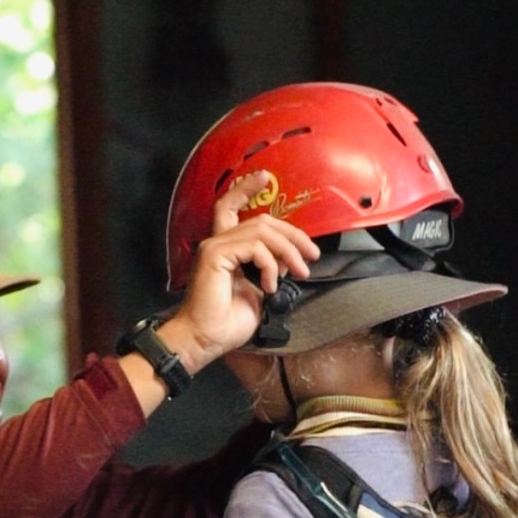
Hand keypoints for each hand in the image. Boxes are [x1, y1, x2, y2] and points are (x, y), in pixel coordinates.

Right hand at [160, 171, 319, 373]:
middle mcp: (217, 243)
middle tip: (311, 255)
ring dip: (288, 250)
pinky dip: (271, 264)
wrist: (206, 339)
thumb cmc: (225, 323)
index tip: (264, 178)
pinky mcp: (215, 255)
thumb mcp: (257, 292)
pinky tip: (272, 284)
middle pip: (259, 219)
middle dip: (292, 233)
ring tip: (299, 272)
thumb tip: (289, 263)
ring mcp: (214, 247)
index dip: (246, 189)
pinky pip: (255, 247)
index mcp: (224, 249)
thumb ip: (269, 271)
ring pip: (261, 230)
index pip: (231, 208)